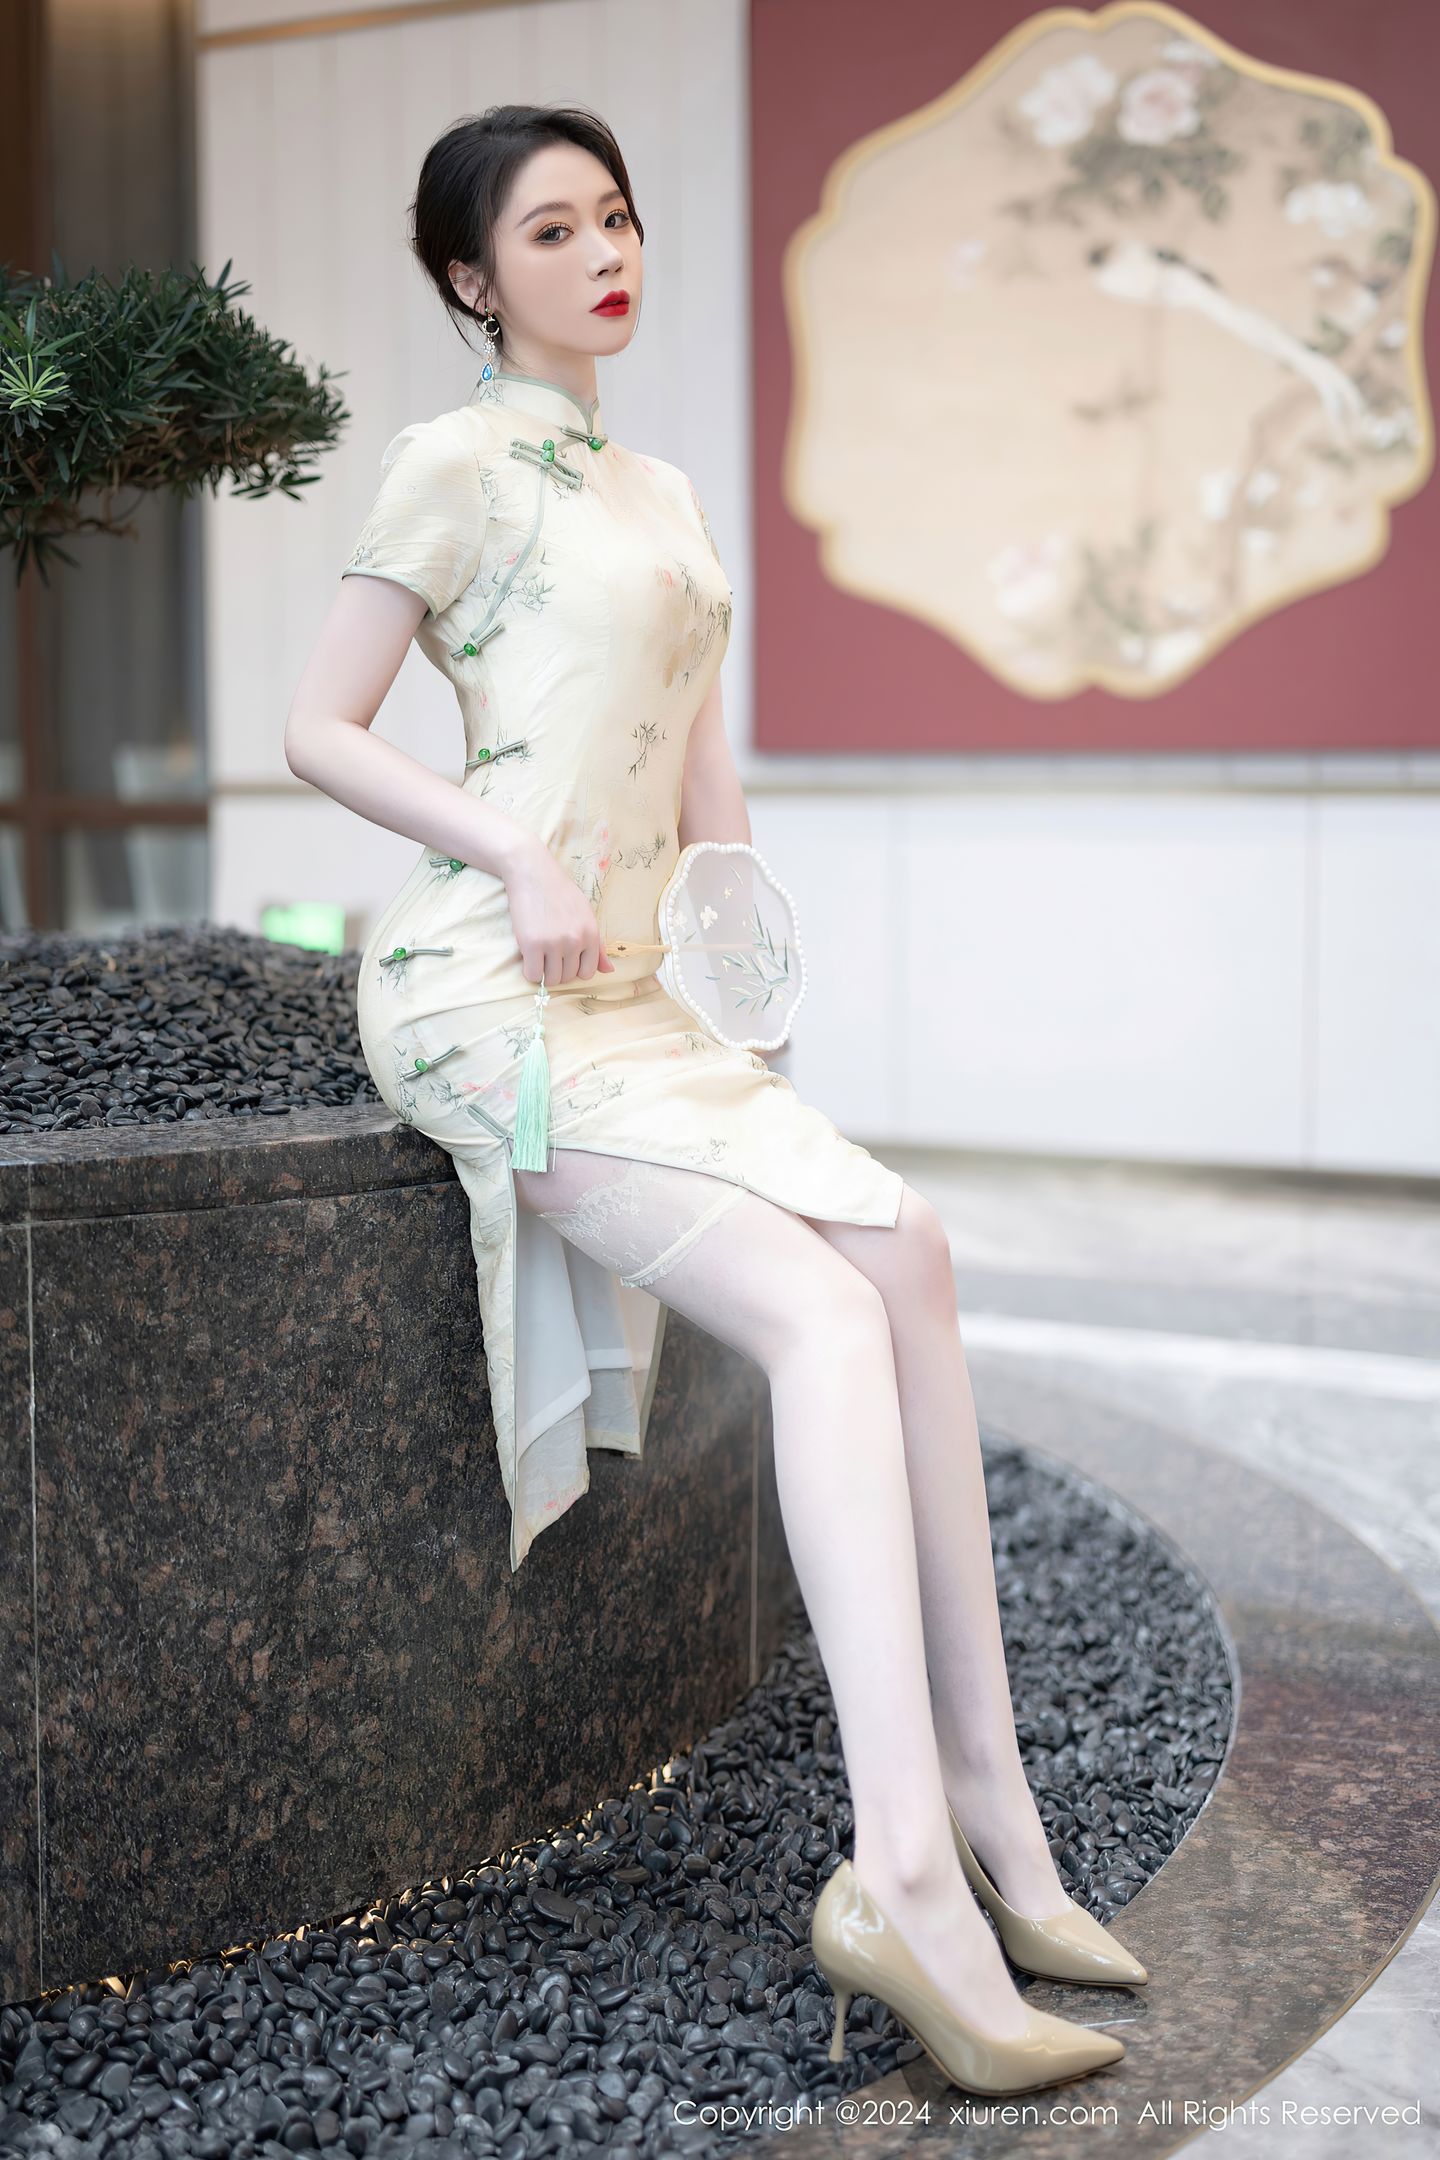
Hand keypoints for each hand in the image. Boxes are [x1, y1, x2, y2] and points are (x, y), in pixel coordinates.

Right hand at [503, 836, 615, 984]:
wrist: (533, 873)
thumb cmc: (559, 893)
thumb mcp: (585, 915)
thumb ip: (597, 946)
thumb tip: (609, 971)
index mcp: (591, 934)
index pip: (587, 972)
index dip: (574, 969)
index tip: (564, 959)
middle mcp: (575, 941)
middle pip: (568, 977)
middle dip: (558, 970)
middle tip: (548, 954)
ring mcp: (554, 943)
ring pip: (552, 979)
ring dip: (544, 972)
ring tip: (538, 955)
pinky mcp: (532, 944)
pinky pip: (533, 975)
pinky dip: (530, 971)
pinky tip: (528, 958)